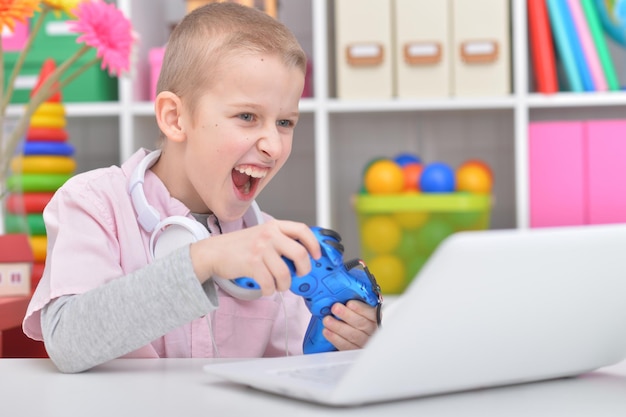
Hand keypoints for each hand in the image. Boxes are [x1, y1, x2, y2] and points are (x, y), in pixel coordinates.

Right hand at [189, 219, 320, 295]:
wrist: (214, 252)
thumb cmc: (239, 246)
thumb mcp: (262, 235)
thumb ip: (280, 241)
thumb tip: (303, 257)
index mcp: (274, 226)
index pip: (302, 230)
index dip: (314, 244)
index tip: (316, 256)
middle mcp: (269, 234)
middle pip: (300, 254)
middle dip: (303, 270)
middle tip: (298, 275)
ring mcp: (260, 248)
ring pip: (285, 274)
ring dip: (284, 285)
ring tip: (278, 285)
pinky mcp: (252, 264)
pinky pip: (270, 284)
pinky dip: (270, 290)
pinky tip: (265, 287)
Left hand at [321, 300, 379, 349]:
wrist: (352, 333)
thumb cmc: (355, 317)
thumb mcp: (359, 309)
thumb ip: (354, 302)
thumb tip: (341, 294)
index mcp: (375, 318)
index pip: (372, 313)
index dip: (361, 309)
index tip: (350, 303)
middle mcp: (372, 331)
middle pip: (361, 324)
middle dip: (346, 315)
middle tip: (335, 308)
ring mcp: (364, 342)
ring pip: (353, 335)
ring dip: (338, 327)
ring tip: (327, 320)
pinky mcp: (354, 351)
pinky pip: (346, 346)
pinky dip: (335, 338)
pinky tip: (327, 332)